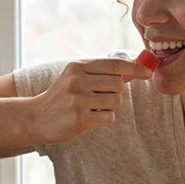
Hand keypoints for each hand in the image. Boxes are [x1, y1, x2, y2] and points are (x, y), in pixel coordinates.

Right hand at [30, 58, 152, 143]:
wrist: (36, 117)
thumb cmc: (63, 96)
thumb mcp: (76, 77)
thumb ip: (102, 72)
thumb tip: (134, 69)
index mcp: (78, 67)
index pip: (114, 64)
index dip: (134, 68)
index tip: (148, 73)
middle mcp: (77, 80)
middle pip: (118, 84)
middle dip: (115, 92)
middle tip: (100, 98)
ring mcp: (77, 100)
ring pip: (115, 101)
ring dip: (109, 107)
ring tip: (92, 108)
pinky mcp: (79, 119)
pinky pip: (109, 117)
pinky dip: (104, 118)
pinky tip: (90, 118)